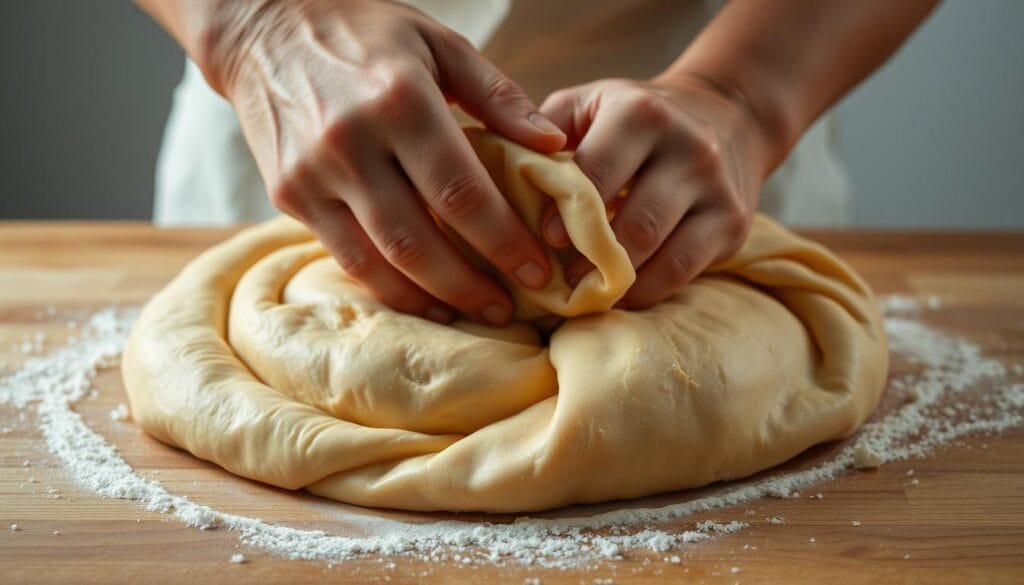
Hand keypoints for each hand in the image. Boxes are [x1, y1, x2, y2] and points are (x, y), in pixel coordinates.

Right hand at [203, 0, 566, 324]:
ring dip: (428, 299)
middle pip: (418, 240)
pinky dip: (386, 285)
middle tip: (508, 309)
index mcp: (398, 100)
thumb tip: (553, 147)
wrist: (264, 28)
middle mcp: (350, 143)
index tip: (537, 269)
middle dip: (469, 286)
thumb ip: (498, 96)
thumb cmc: (364, 32)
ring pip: (378, 261)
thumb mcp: (439, 42)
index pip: (461, 192)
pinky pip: (344, 257)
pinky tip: (420, 296)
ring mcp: (312, 175)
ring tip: (468, 313)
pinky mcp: (288, 195)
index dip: (503, 241)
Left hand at [538, 75, 767, 307]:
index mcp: (642, 114)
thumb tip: (495, 172)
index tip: (544, 241)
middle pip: (633, 222)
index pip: (598, 172)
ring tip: (583, 292)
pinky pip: (683, 271)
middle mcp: (688, 148)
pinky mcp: (732, 224)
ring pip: (660, 252)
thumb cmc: (633, 119)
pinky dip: (645, 291)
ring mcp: (716, 189)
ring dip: (615, 280)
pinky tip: (618, 294)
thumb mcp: (590, 105)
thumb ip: (545, 132)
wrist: (727, 115)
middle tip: (559, 279)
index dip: (567, 214)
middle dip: (590, 258)